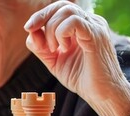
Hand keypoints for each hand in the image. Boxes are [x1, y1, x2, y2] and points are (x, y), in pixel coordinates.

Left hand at [24, 1, 129, 115]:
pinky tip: (63, 48)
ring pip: (67, 11)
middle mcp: (90, 22)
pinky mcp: (96, 36)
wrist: (100, 94)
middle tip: (37, 37)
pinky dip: (61, 33)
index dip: (41, 15)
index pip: (59, 8)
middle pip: (62, 6)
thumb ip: (40, 45)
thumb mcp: (53, 59)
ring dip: (51, 30)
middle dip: (42, 18)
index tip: (29, 29)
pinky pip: (75, 22)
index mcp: (81, 26)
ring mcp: (95, 27)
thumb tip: (31, 31)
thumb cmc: (80, 77)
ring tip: (55, 49)